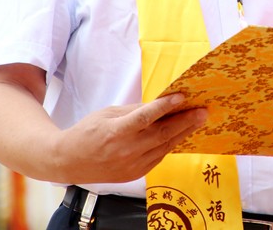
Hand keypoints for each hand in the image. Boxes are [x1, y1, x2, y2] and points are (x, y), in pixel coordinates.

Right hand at [56, 94, 207, 182]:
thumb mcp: (108, 114)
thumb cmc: (88, 132)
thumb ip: (134, 111)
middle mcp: (126, 151)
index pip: (144, 118)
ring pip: (164, 147)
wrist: (70, 162)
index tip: (180, 97)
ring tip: (197, 120)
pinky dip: (170, 144)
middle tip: (202, 111)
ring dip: (183, 133)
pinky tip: (181, 134)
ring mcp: (132, 165)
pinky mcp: (135, 174)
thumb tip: (158, 104)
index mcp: (115, 132)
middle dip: (185, 122)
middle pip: (161, 134)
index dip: (164, 107)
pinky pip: (158, 157)